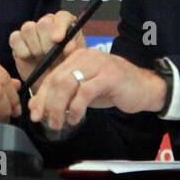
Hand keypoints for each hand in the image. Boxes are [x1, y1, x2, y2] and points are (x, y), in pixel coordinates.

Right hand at [9, 10, 86, 83]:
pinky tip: (29, 58)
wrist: (49, 83)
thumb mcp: (73, 61)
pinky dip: (22, 50)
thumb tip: (69, 46)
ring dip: (35, 47)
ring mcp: (31, 30)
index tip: (58, 40)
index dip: (59, 27)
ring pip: (28, 28)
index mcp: (65, 25)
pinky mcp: (17, 39)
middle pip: (44, 23)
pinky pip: (16, 38)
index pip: (62, 17)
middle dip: (47, 42)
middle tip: (49, 55)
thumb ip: (74, 52)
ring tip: (40, 58)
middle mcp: (48, 24)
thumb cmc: (63, 69)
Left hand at [28, 48, 167, 133]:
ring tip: (59, 123)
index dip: (40, 96)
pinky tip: (75, 118)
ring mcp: (98, 64)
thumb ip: (63, 95)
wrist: (144, 88)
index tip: (35, 114)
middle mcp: (86, 56)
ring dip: (59, 108)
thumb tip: (37, 106)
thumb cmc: (113, 89)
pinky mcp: (109, 76)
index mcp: (77, 57)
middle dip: (47, 103)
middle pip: (57, 80)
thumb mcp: (84, 91)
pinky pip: (85, 92)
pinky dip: (76, 108)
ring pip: (67, 84)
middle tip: (47, 122)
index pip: (52, 76)